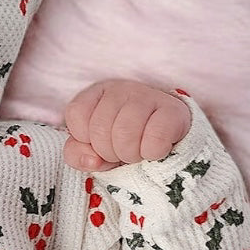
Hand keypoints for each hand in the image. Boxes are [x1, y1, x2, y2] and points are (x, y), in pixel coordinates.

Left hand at [61, 79, 189, 170]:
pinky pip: (154, 141)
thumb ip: (77, 154)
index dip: (86, 140)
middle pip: (100, 130)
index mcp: (97, 93)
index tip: (100, 144)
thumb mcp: (94, 148)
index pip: (76, 115)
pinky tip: (155, 150)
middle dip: (109, 153)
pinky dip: (152, 154)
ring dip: (130, 155)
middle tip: (122, 151)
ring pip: (125, 135)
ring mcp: (147, 95)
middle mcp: (120, 88)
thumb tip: (92, 160)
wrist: (170, 138)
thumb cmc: (124, 142)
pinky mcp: (173, 111)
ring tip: (138, 152)